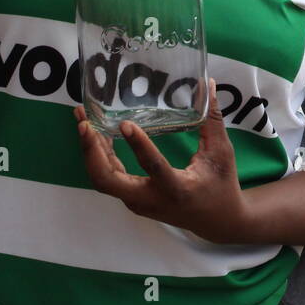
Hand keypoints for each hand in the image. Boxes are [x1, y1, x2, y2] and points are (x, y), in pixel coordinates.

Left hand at [74, 82, 250, 243]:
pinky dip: (98, 155)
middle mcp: (151, 199)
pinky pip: (108, 177)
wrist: (217, 222)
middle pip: (108, 181)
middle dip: (92, 152)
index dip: (138, 146)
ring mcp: (138, 202)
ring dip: (90, 150)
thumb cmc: (221, 186)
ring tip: (82, 119)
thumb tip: (207, 83)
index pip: (153, 168)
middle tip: (85, 124)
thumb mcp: (221, 153)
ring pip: (103, 179)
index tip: (125, 123)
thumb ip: (212, 119)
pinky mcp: (132, 198)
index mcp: (178, 189)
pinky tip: (94, 133)